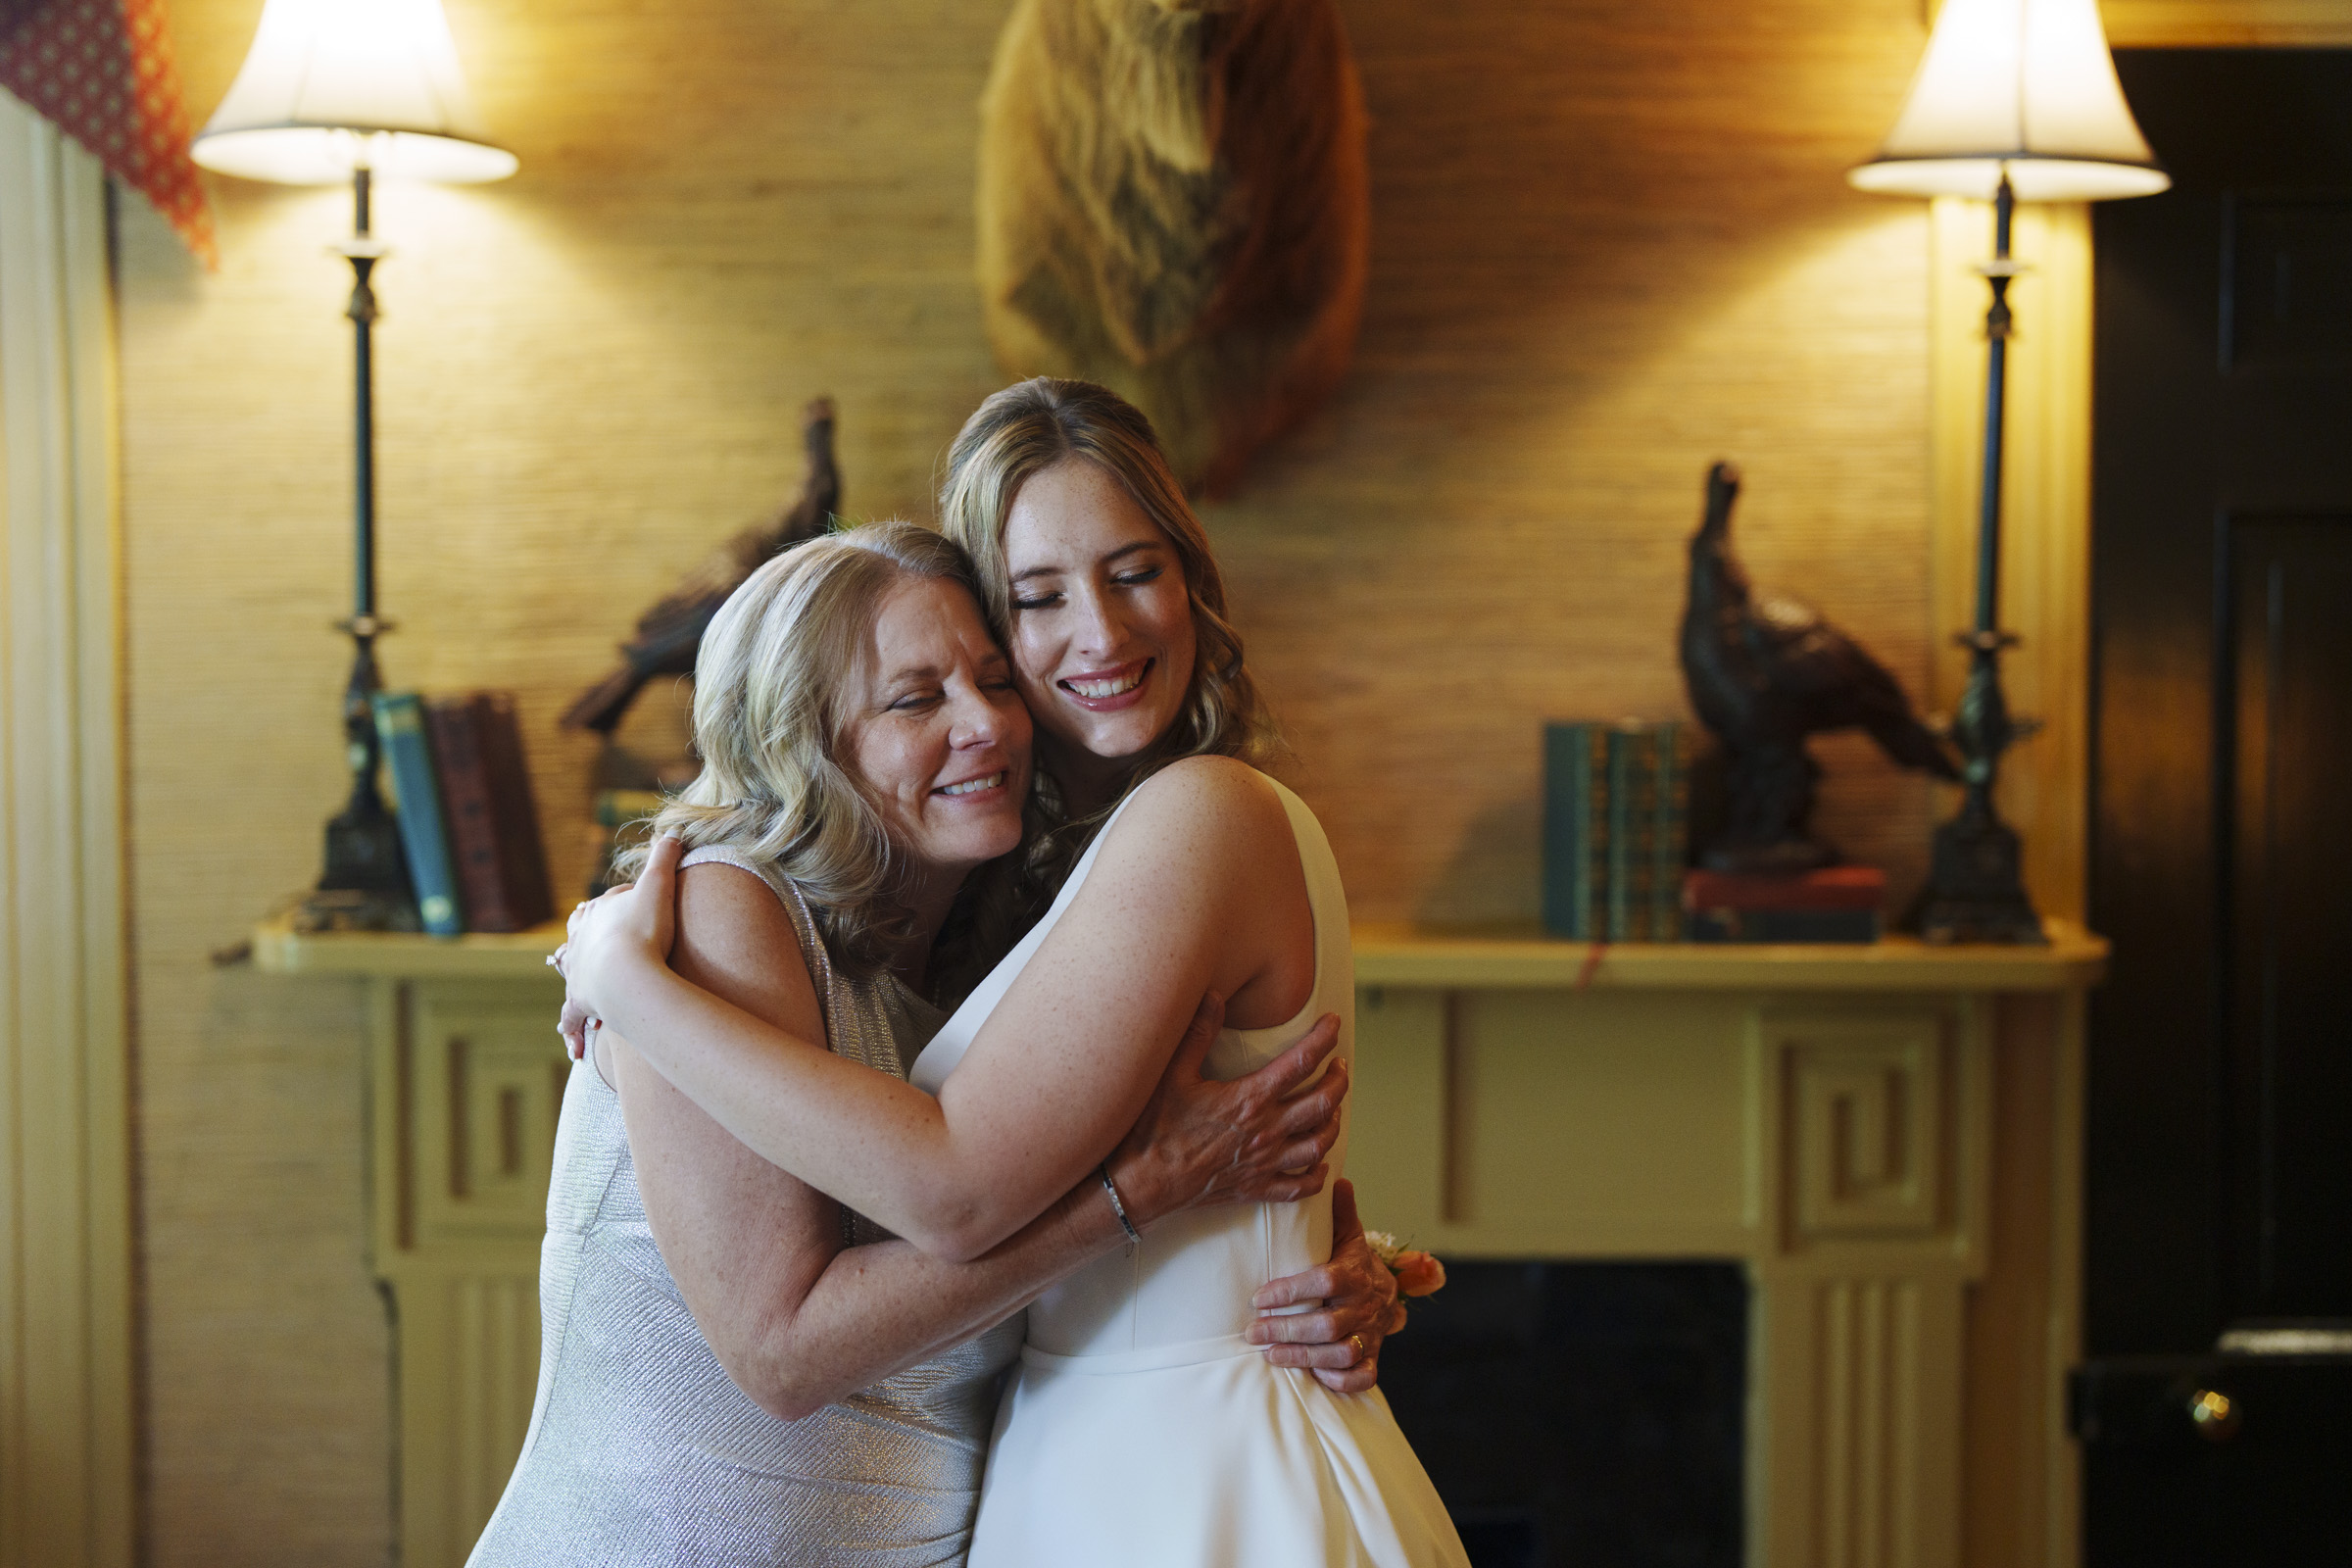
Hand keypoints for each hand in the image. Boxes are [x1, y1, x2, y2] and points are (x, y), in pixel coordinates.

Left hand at [554, 836, 684, 1055]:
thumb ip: (665, 858)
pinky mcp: (581, 1002)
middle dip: (584, 937)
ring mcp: (578, 973)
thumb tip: (674, 831)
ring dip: (572, 977)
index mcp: (595, 914)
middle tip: (591, 939)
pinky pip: (573, 1018)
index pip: (602, 905)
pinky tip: (572, 1048)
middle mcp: (580, 943)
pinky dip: (571, 1031)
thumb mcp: (658, 887)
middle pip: (579, 936)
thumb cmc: (643, 931)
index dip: (616, 904)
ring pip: (570, 974)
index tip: (628, 905)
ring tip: (573, 982)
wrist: (627, 974)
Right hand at [1104, 994, 1347, 1227]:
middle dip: (1338, 1081)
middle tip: (1339, 1066)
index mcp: (1250, 1099)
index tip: (1333, 1024)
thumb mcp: (1173, 1074)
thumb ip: (1198, 1033)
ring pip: (1318, 1144)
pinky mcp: (1254, 1188)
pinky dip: (1315, 1176)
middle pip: (1322, 1104)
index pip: (1301, 1063)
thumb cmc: (1155, 1128)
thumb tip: (1214, 996)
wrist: (1142, 1182)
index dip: (1323, 1039)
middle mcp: (1266, 1131)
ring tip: (1334, 1109)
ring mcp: (1263, 1163)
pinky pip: (1298, 1187)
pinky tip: (1319, 1165)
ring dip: (1333, 1124)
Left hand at [1246, 1179, 1406, 1393]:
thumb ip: (1340, 1212)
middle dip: (1286, 1329)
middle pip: (1327, 1325)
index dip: (1291, 1291)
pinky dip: (1338, 1379)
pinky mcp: (1372, 1358)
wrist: (1388, 1296)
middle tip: (1252, 1331)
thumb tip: (1335, 1178)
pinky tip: (1311, 1374)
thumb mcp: (1348, 1236)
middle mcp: (1364, 1307)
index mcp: (1355, 1274)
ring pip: (1340, 1352)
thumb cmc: (1353, 1264)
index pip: (1323, 1282)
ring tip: (1268, 1353)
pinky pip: (1361, 1376)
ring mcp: (1370, 1335)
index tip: (1258, 1297)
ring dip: (1302, 1356)